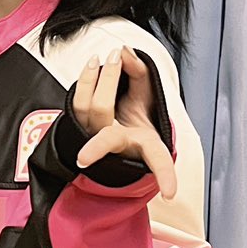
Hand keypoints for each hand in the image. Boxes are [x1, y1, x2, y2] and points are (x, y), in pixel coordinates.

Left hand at [70, 47, 176, 198]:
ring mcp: (93, 140)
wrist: (112, 127)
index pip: (157, 161)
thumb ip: (140, 72)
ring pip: (86, 109)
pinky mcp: (76, 130)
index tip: (170, 194)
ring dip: (93, 79)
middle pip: (107, 126)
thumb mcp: (146, 96)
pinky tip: (92, 64)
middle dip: (107, 86)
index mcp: (144, 144)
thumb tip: (124, 53)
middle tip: (115, 58)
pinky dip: (85, 80)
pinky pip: (77, 103)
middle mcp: (119, 147)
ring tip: (101, 56)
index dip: (165, 176)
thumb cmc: (135, 114)